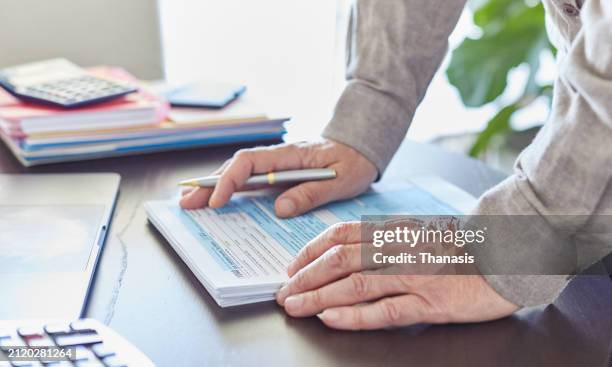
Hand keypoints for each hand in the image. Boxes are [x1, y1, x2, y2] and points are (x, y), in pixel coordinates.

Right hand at [180, 140, 377, 217]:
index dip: (230, 181)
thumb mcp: (341, 181)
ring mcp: (276, 163)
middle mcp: (277, 156)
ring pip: (238, 172)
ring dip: (214, 186)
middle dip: (209, 184)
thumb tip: (281, 208)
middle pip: (235, 166)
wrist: (361, 146)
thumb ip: (312, 193)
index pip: (250, 162)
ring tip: (191, 202)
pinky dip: (230, 188)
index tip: (217, 201)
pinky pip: (249, 179)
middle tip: (187, 202)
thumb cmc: (353, 161)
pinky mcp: (278, 172)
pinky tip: (217, 200)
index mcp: (290, 155)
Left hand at [276, 222, 518, 329]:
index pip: (341, 235)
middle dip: (305, 277)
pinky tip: (332, 318)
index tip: (291, 266)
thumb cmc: (461, 247)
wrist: (510, 257)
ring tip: (295, 306)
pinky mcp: (431, 302)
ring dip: (319, 296)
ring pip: (356, 284)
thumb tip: (345, 253)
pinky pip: (386, 310)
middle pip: (340, 260)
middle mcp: (400, 248)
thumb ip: (386, 240)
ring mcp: (415, 274)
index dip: (310, 250)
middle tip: (283, 292)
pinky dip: (354, 314)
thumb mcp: (419, 233)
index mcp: (395, 230)